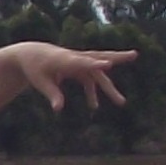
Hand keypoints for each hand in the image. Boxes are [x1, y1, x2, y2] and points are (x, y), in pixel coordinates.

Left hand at [17, 43, 135, 112]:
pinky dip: (92, 92)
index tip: (108, 64)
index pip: (83, 62)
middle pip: (99, 57)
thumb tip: (58, 109)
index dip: (95, 64)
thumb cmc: (34, 68)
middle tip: (134, 54)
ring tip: (122, 99)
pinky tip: (94, 106)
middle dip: (117, 57)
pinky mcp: (78, 68)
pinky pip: (90, 80)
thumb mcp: (39, 82)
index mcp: (65, 59)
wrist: (31, 54)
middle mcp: (76, 58)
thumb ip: (52, 94)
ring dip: (110, 85)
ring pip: (99, 70)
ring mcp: (79, 62)